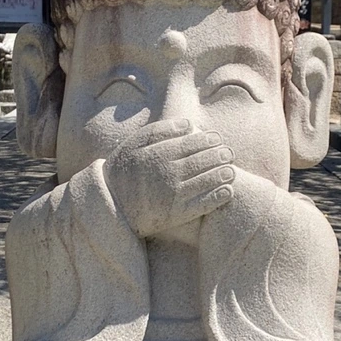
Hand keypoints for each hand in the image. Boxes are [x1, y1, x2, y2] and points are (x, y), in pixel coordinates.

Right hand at [104, 119, 234, 237]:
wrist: (110, 206)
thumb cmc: (123, 171)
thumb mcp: (133, 144)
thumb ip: (160, 131)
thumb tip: (188, 125)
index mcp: (158, 155)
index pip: (191, 144)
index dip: (208, 140)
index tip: (217, 139)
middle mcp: (167, 174)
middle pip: (201, 161)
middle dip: (219, 155)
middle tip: (229, 153)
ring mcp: (173, 195)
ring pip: (204, 181)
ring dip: (222, 174)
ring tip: (231, 170)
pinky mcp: (175, 215)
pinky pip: (201, 205)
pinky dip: (217, 197)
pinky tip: (228, 191)